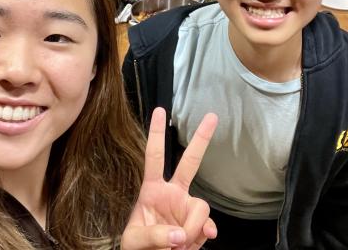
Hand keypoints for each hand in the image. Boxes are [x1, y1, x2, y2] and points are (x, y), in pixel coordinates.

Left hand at [122, 108, 217, 249]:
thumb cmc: (137, 248)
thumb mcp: (134, 240)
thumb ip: (154, 235)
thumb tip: (180, 235)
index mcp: (152, 190)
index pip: (154, 157)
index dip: (156, 134)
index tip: (160, 111)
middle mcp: (173, 194)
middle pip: (190, 162)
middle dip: (201, 139)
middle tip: (212, 116)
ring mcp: (187, 209)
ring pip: (201, 207)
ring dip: (192, 228)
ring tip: (178, 246)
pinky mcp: (199, 227)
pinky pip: (207, 227)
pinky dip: (202, 236)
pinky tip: (194, 244)